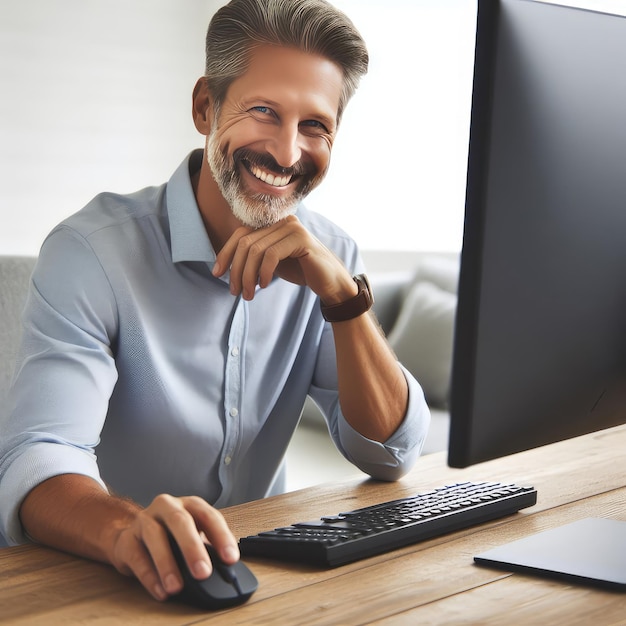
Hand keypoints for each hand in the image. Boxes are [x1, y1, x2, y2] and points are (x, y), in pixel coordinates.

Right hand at [109, 494, 238, 601]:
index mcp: (190, 504)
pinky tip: (160, 590)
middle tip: (203, 572)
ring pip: (155, 536)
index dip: (221, 536)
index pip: (209, 516)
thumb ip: (207, 548)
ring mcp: (145, 520)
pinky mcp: (127, 539)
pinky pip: (137, 557)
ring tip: (177, 587)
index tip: (231, 559)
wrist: (132, 535)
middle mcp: (168, 507)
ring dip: (167, 563)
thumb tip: (225, 569)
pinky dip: (150, 576)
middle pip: (180, 521)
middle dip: (193, 548)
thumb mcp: (192, 535)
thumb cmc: (170, 535)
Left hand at [212, 215, 356, 303]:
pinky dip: (263, 272)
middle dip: (236, 269)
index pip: (240, 234)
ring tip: (248, 294)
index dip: (225, 253)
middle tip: (234, 291)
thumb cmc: (301, 272)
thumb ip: (254, 256)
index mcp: (273, 224)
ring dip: (247, 275)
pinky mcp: (301, 239)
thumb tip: (224, 264)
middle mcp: (282, 221)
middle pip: (245, 242)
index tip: (217, 273)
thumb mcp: (271, 262)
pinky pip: (271, 255)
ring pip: (256, 250)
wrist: (331, 283)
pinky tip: (263, 285)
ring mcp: (292, 227)